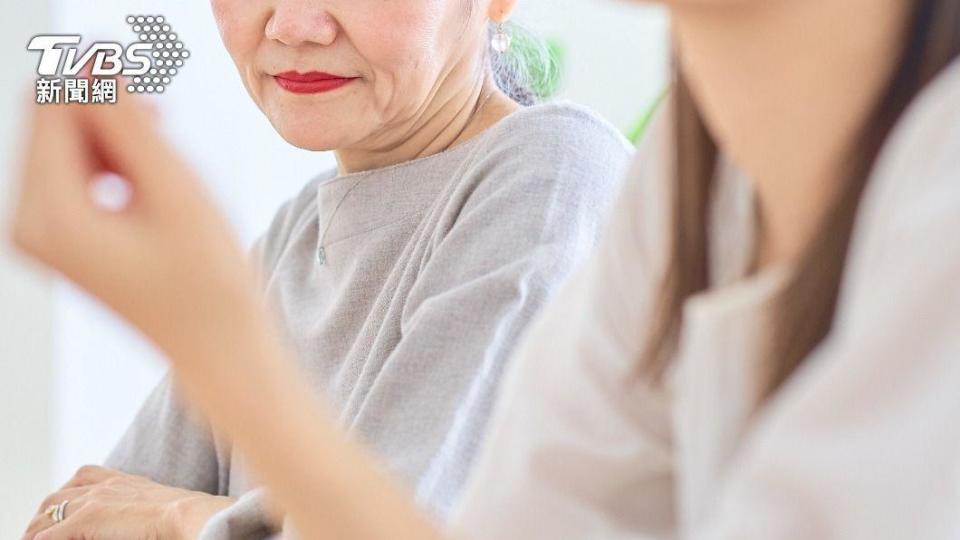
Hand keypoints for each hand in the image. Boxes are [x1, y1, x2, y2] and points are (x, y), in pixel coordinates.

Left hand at [6, 80, 262, 363]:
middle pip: (50, 122)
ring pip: (62, 142)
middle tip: (163, 132)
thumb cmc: (209, 282)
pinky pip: (71, 169)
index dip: (97, 79)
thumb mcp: (175, 192)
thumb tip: (95, 61)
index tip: (148, 84)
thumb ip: (129, 123)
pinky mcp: (57, 235)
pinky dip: (110, 160)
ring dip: (113, 137)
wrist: (216, 345)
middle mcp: (28, 224)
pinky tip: (148, 183)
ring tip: (162, 169)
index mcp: (49, 217)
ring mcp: (39, 233)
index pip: (51, 108)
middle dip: (105, 112)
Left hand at [21, 465, 234, 539]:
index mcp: (122, 480)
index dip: (67, 495)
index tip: (62, 512)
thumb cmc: (183, 516)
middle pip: (60, 495)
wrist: (188, 515)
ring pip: (49, 511)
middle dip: (44, 514)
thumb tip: (133, 522)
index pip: (83, 479)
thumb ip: (138, 509)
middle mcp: (105, 485)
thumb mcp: (156, 507)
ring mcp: (94, 500)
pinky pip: (50, 534)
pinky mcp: (88, 519)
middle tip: (38, 532)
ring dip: (36, 529)